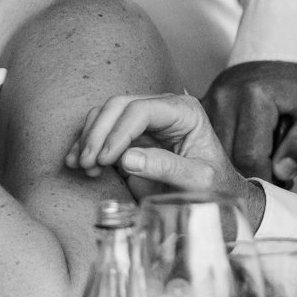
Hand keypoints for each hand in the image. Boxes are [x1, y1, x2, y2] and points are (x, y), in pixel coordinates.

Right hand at [67, 93, 260, 222]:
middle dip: (98, 133)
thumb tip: (127, 159)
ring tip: (82, 166)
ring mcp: (147, 117)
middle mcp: (164, 107)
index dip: (118, 132)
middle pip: (119, 105)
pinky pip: (103, 127)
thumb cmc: (214, 185)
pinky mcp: (133, 132)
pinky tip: (80, 163)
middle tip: (87, 162)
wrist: (216, 191)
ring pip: (106, 112)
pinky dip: (88, 142)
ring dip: (89, 137)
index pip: (142, 110)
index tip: (104, 159)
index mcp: (185, 111)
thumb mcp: (198, 180)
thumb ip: (167, 168)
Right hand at [203, 60, 296, 183]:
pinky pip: (207, 143)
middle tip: (274, 169)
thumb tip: (282, 172)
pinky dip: (225, 153)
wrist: (280, 58)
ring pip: (215, 155)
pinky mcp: (202, 107)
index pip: (251, 158)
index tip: (282, 180)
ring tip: (261, 155)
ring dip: (237, 164)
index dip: (267, 178)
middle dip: (252, 174)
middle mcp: (225, 97)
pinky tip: (244, 147)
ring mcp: (210, 101)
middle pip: (229, 159)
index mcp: (255, 96)